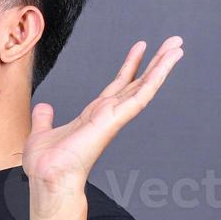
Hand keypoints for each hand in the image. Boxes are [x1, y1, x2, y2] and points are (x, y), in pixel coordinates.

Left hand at [23, 36, 183, 190]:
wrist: (47, 177)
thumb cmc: (45, 165)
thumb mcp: (43, 133)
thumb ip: (45, 119)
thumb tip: (44, 108)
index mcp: (94, 115)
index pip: (116, 86)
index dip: (129, 66)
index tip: (140, 47)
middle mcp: (108, 114)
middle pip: (137, 82)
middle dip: (155, 62)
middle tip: (173, 42)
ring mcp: (114, 117)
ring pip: (144, 86)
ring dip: (162, 66)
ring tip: (177, 46)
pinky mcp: (116, 119)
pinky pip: (141, 95)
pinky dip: (155, 78)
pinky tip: (167, 63)